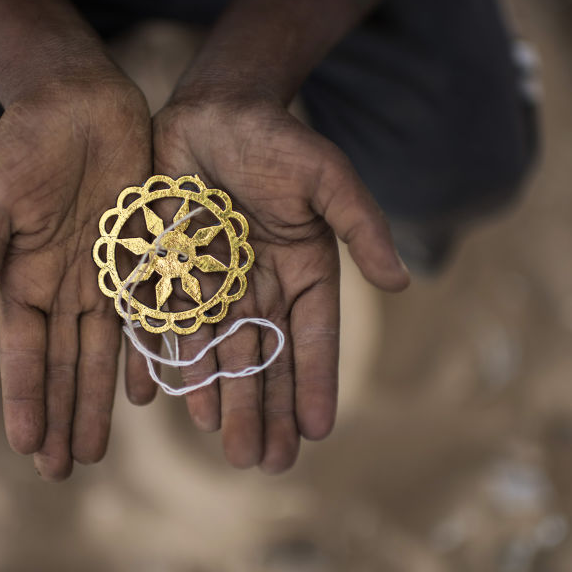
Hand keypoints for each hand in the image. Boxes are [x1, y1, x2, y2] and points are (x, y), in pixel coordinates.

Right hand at [0, 73, 150, 480]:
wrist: (78, 100)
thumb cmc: (24, 144)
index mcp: (19, 278)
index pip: (23, 353)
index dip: (27, 399)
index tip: (29, 447)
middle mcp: (61, 287)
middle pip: (63, 365)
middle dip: (62, 417)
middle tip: (64, 472)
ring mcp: (102, 276)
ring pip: (101, 352)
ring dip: (98, 401)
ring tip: (94, 449)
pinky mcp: (139, 257)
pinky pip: (144, 317)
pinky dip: (142, 356)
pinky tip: (145, 394)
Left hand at [142, 93, 409, 472]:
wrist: (213, 109)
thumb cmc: (277, 139)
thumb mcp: (328, 178)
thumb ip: (361, 227)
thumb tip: (401, 282)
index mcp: (304, 270)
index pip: (313, 338)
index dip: (315, 383)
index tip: (318, 430)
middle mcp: (261, 285)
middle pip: (265, 359)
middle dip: (267, 410)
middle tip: (267, 462)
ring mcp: (216, 282)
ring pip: (219, 353)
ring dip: (224, 400)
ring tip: (228, 445)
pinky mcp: (173, 270)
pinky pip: (170, 325)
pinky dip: (170, 361)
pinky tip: (171, 401)